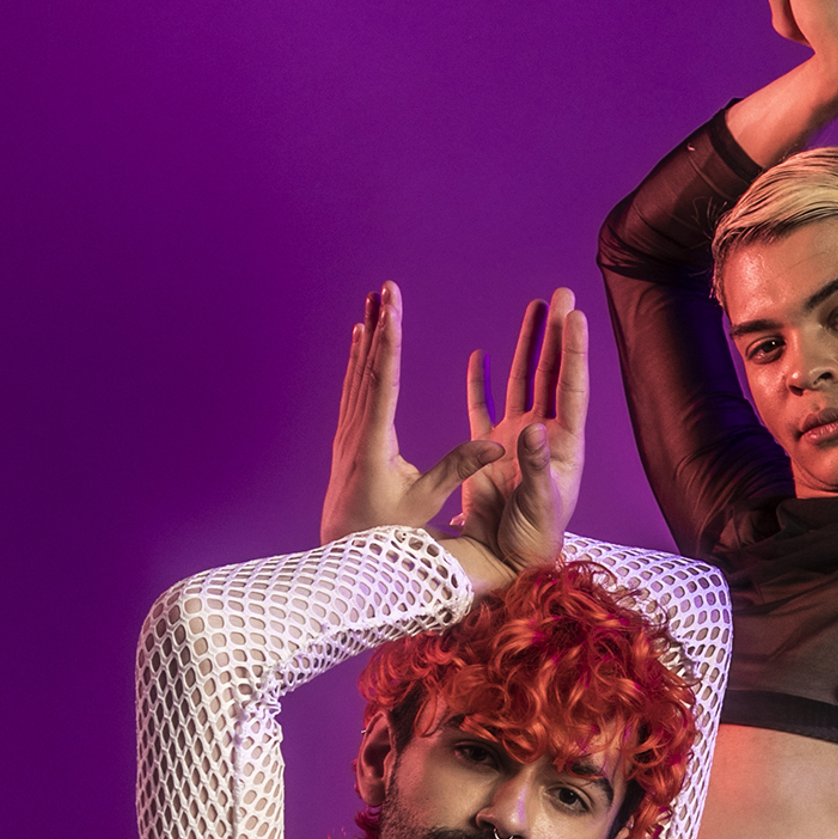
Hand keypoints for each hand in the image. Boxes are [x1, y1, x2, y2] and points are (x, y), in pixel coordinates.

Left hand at [320, 282, 503, 542]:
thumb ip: (457, 469)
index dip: (391, 342)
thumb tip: (497, 445)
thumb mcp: (425, 502)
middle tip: (385, 288)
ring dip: (369, 335)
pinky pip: (353, 387)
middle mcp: (355, 430)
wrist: (340, 550)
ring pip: (358, 372)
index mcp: (373, 442)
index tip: (394, 308)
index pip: (385, 381)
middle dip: (381, 325)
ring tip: (374, 300)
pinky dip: (359, 359)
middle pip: (368, 367)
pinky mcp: (347, 436)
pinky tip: (361, 338)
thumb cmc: (385, 531)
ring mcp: (347, 432)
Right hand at [459, 288, 588, 572]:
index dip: (574, 351)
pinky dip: (480, 382)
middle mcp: (542, 435)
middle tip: (562, 293)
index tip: (577, 315)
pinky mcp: (486, 450)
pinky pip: (481, 408)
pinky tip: (481, 356)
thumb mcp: (540, 505)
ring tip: (535, 307)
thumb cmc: (534, 540)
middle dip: (557, 334)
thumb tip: (531, 427)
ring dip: (527, 345)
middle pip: (551, 373)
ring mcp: (514, 439)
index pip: (571, 389)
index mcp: (563, 446)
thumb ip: (535, 466)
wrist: (507, 563)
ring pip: (521, 381)